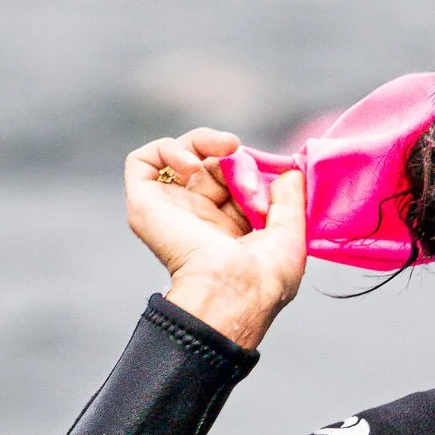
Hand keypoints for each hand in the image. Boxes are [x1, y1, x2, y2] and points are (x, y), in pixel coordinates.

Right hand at [123, 129, 306, 351]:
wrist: (232, 292)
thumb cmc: (264, 279)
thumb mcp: (292, 234)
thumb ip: (291, 199)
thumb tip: (288, 174)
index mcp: (228, 230)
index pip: (235, 180)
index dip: (252, 170)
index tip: (275, 177)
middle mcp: (198, 219)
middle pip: (211, 165)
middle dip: (235, 161)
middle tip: (251, 178)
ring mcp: (171, 211)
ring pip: (179, 156)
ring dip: (203, 142)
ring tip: (224, 150)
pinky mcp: (145, 205)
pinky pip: (142, 161)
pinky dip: (167, 149)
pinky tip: (192, 165)